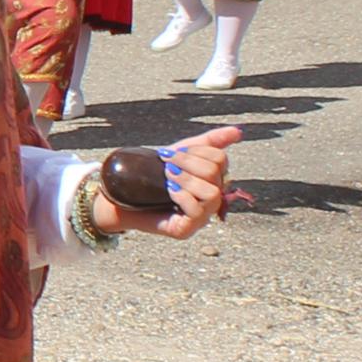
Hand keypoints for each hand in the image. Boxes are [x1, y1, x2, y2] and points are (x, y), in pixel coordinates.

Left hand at [92, 126, 243, 239]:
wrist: (123, 196)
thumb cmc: (153, 175)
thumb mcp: (180, 153)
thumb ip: (209, 142)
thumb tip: (238, 132)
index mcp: (213, 180)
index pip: (220, 159)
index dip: (196, 151)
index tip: (171, 153)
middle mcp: (212, 200)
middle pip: (215, 174)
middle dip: (187, 163)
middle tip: (167, 164)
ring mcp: (201, 217)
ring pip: (212, 193)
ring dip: (186, 179)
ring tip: (167, 177)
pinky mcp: (187, 230)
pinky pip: (197, 210)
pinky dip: (182, 195)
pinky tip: (168, 191)